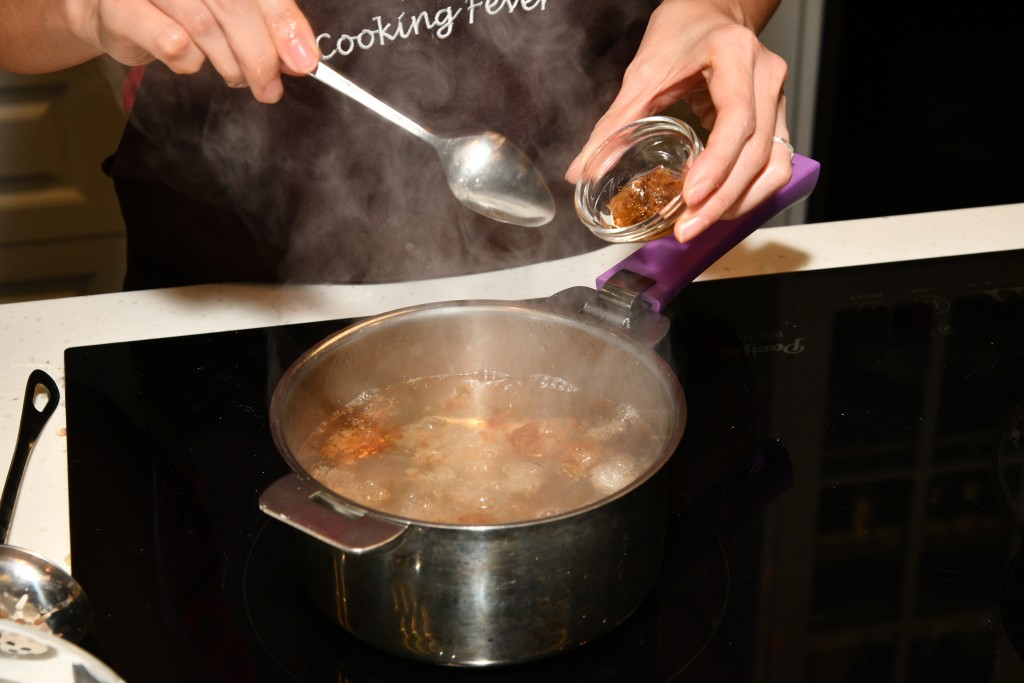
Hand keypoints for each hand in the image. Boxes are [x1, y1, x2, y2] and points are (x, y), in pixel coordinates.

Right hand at [71, 0, 319, 101]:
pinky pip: (172, 43)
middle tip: (269, 87)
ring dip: (229, 63)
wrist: (109, 9)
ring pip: (205, 27)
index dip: (284, 24)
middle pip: (234, 6)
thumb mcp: (228, 11)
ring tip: (236, 77)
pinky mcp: (120, 8)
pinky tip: (189, 59)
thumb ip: (264, 26)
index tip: (304, 62)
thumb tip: (300, 56)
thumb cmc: (175, 9)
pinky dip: (190, 62)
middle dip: (260, 56)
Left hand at [566, 0, 791, 241]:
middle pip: (757, 151)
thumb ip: (615, 123)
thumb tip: (582, 170)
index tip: (692, 196)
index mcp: (735, 56)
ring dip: (740, 202)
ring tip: (700, 224)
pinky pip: (776, 164)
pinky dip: (751, 193)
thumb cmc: (682, 32)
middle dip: (722, 198)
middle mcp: (766, 77)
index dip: (717, 162)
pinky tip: (721, 208)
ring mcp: (778, 99)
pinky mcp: (777, 119)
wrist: (712, 12)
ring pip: (774, 164)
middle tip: (688, 227)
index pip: (736, 117)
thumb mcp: (643, 72)